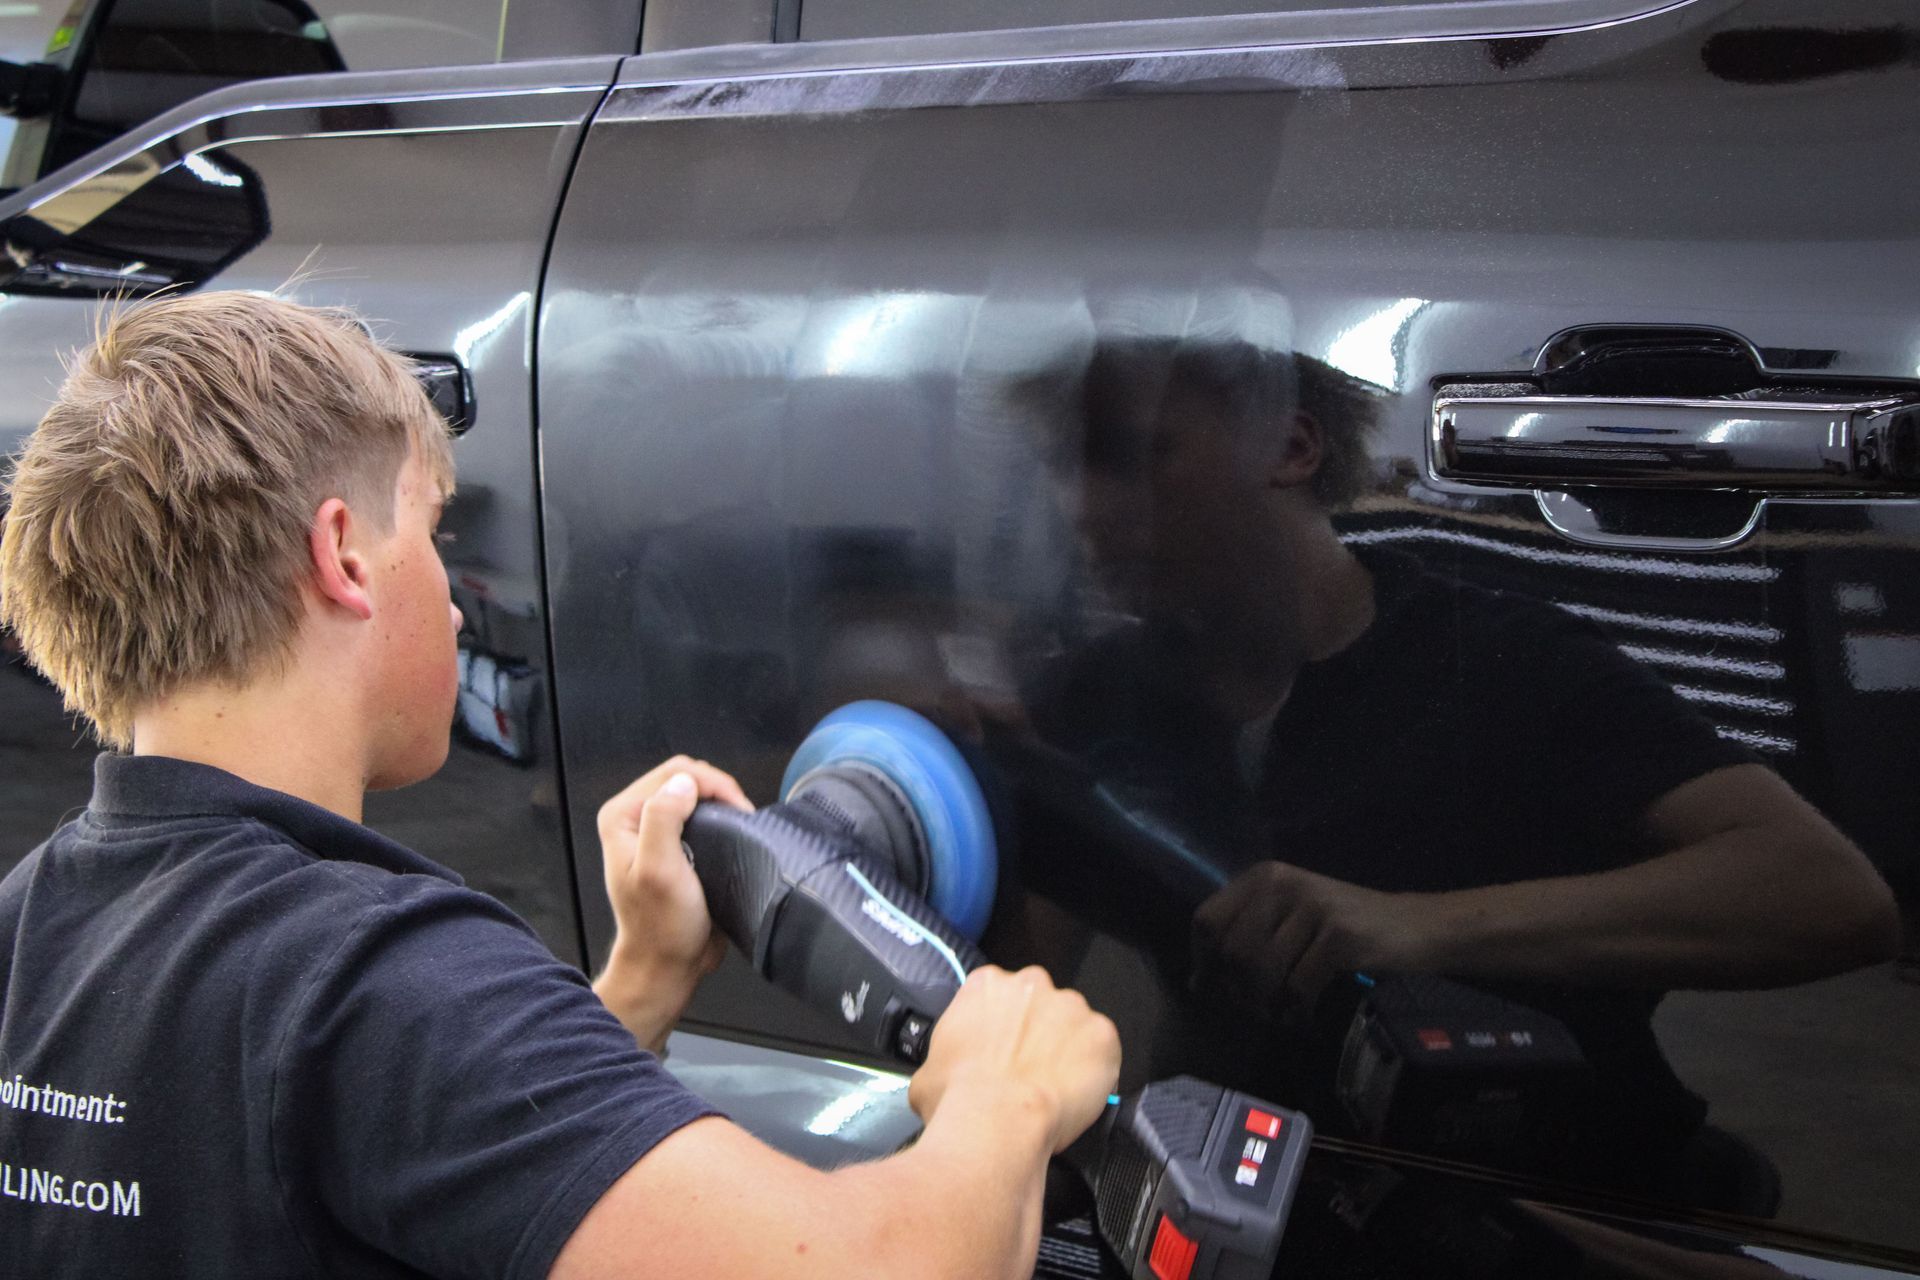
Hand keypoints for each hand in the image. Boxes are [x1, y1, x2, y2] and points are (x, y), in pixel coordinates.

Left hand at [593, 756, 752, 1048]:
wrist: (668, 965)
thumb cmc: (662, 928)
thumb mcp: (660, 871)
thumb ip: (664, 820)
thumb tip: (684, 783)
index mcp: (623, 817)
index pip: (674, 773)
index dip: (710, 784)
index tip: (736, 808)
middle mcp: (636, 819)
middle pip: (686, 779)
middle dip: (719, 791)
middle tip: (742, 817)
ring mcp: (656, 832)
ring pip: (698, 796)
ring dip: (723, 805)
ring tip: (740, 826)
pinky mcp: (677, 847)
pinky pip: (704, 817)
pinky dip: (723, 820)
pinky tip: (733, 835)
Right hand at [909, 965, 1119, 1154]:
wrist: (996, 1122)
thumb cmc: (958, 1099)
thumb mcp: (927, 1074)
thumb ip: (944, 1057)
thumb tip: (942, 1077)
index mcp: (986, 985)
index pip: (997, 995)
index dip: (1001, 1025)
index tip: (1001, 1049)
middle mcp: (1030, 984)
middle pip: (1039, 1004)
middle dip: (1036, 1031)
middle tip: (1026, 1069)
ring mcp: (1070, 1005)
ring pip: (1073, 1024)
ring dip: (1066, 1048)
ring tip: (1052, 1086)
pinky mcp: (1101, 1033)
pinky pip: (1103, 1049)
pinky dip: (1096, 1069)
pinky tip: (1076, 1093)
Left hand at [1192, 862, 1432, 1014]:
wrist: (1417, 927)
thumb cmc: (1344, 930)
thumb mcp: (1289, 922)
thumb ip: (1244, 942)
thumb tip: (1196, 983)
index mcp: (1263, 877)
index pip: (1207, 921)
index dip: (1204, 962)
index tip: (1214, 992)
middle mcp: (1283, 884)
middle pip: (1231, 951)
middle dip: (1237, 992)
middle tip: (1257, 1011)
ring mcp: (1313, 908)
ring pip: (1260, 971)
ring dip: (1266, 1006)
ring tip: (1281, 1016)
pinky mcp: (1341, 936)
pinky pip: (1297, 987)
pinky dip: (1296, 1013)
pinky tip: (1305, 1017)